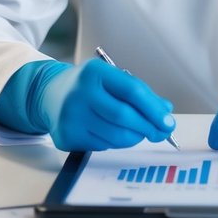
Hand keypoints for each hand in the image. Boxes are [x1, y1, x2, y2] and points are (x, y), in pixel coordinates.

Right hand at [38, 58, 175, 150]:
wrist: (49, 95)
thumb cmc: (88, 86)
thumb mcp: (111, 80)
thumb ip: (139, 93)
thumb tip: (165, 111)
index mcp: (95, 73)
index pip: (132, 90)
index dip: (154, 108)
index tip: (168, 122)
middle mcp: (80, 93)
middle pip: (124, 116)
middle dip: (148, 127)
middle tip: (161, 133)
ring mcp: (71, 116)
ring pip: (115, 136)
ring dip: (134, 137)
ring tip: (139, 133)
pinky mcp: (66, 136)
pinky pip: (102, 145)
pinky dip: (116, 143)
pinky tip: (114, 133)